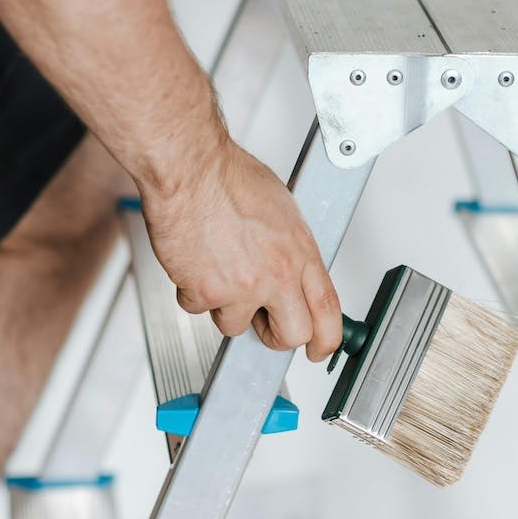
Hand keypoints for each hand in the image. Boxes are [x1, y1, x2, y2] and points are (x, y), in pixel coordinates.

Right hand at [135, 136, 342, 361]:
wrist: (190, 169)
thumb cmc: (228, 177)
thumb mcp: (282, 210)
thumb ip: (290, 248)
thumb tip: (292, 268)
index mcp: (301, 252)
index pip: (328, 311)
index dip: (326, 339)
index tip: (319, 349)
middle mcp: (276, 274)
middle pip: (292, 335)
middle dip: (275, 336)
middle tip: (263, 322)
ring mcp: (242, 286)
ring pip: (235, 326)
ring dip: (225, 306)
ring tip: (217, 269)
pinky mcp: (206, 292)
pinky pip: (198, 308)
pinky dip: (192, 290)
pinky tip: (195, 262)